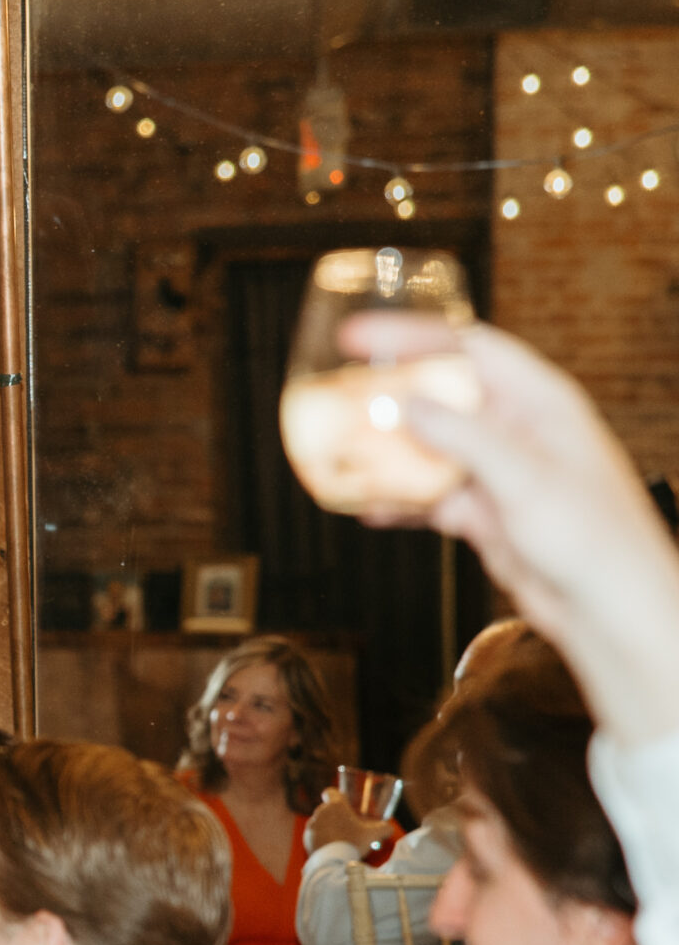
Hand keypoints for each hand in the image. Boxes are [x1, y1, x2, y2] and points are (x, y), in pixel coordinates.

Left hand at [308, 790, 396, 855]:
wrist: (334, 861)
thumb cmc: (354, 842)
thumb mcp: (373, 834)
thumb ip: (384, 828)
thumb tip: (389, 829)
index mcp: (335, 805)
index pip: (330, 792)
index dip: (336, 795)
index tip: (342, 802)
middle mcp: (320, 812)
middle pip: (327, 809)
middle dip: (335, 815)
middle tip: (347, 826)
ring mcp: (311, 826)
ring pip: (320, 822)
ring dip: (328, 827)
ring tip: (340, 839)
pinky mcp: (306, 839)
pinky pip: (315, 835)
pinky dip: (321, 839)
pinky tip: (332, 847)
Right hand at [349, 315, 678, 743]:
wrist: (609, 609)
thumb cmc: (594, 540)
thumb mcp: (526, 479)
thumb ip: (466, 438)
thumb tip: (410, 404)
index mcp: (539, 403)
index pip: (468, 347)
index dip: (411, 336)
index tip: (357, 337)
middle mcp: (517, 430)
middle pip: (441, 394)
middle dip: (388, 395)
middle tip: (336, 396)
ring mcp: (498, 472)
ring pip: (428, 448)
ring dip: (385, 452)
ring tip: (339, 451)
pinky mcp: (485, 512)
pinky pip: (428, 496)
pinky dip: (396, 499)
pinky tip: (365, 505)